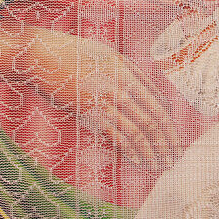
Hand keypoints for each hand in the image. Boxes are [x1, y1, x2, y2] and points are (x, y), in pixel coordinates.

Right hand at [0, 19, 175, 168]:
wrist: (42, 56)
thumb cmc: (75, 53)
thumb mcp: (109, 55)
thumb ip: (132, 72)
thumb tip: (154, 94)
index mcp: (128, 71)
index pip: (158, 103)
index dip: (170, 126)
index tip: (176, 140)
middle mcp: (119, 87)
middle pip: (152, 120)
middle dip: (167, 142)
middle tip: (175, 158)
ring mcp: (103, 101)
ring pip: (137, 131)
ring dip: (152, 151)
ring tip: (161, 164)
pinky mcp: (88, 113)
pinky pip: (116, 136)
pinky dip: (131, 151)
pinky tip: (140, 160)